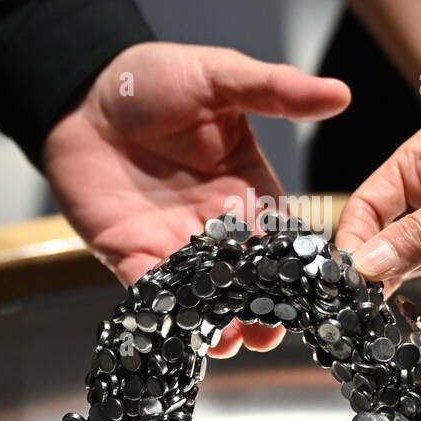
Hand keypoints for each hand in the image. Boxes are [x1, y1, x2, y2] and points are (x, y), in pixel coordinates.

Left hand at [43, 41, 349, 355]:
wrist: (80, 90)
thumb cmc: (152, 77)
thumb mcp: (220, 77)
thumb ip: (275, 90)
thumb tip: (340, 93)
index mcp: (246, 186)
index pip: (279, 234)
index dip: (295, 265)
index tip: (312, 293)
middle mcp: (214, 222)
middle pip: (245, 277)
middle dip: (258, 308)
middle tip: (269, 334)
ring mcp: (171, 241)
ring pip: (203, 293)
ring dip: (216, 321)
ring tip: (228, 343)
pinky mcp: (128, 253)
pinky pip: (151, 290)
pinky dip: (166, 312)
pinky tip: (179, 332)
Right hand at [335, 104, 420, 290]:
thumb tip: (367, 265)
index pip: (368, 203)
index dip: (352, 242)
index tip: (343, 278)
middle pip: (379, 231)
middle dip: (365, 266)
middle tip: (349, 305)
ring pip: (401, 253)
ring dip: (386, 281)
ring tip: (366, 314)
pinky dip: (412, 288)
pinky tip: (395, 308)